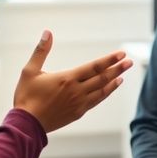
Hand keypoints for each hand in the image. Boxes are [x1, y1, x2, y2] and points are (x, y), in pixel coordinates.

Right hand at [14, 30, 131, 131]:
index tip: (121, 53)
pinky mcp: (78, 113)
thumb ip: (41, 51)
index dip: (109, 59)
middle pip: (102, 78)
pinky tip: (111, 87)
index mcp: (67, 79)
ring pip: (102, 90)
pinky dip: (106, 93)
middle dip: (117, 68)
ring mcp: (79, 103)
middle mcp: (77, 91)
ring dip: (114, 81)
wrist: (26, 125)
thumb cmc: (26, 96)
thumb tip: (47, 32)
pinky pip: (97, 101)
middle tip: (129, 61)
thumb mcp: (30, 71)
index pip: (94, 67)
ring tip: (123, 74)